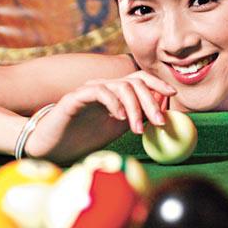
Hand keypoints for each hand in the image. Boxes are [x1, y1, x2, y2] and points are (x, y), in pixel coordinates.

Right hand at [25, 70, 175, 162]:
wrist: (54, 147)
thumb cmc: (85, 138)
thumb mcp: (119, 129)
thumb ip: (139, 118)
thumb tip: (165, 113)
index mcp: (116, 93)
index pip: (140, 80)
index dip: (158, 83)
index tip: (173, 95)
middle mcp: (104, 87)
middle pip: (135, 81)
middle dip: (151, 101)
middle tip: (159, 122)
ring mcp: (90, 90)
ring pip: (121, 86)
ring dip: (135, 107)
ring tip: (137, 129)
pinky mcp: (75, 97)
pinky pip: (99, 91)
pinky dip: (113, 102)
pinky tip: (120, 118)